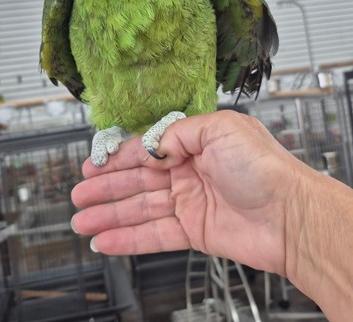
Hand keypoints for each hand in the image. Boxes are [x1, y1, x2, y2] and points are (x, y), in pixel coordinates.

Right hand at [71, 110, 299, 275]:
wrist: (292, 215)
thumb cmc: (263, 167)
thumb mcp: (219, 129)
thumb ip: (178, 134)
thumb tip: (152, 149)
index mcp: (193, 145)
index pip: (145, 151)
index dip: (117, 158)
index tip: (93, 164)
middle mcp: (188, 172)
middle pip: (136, 181)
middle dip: (105, 188)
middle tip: (79, 194)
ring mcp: (188, 202)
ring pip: (139, 209)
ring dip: (109, 215)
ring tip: (81, 221)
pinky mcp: (192, 231)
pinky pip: (153, 235)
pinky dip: (128, 239)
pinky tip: (106, 240)